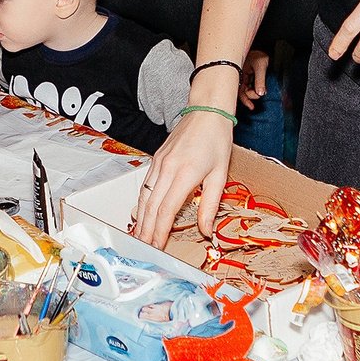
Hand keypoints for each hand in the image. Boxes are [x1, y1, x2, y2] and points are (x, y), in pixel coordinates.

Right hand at [132, 105, 232, 246]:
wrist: (207, 112)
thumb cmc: (216, 140)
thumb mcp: (220, 175)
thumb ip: (210, 205)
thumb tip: (206, 229)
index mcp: (184, 174)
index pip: (166, 210)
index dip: (160, 231)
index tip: (158, 246)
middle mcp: (167, 169)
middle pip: (151, 207)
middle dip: (146, 230)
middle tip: (143, 248)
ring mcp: (159, 163)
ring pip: (144, 197)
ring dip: (140, 219)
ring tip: (139, 236)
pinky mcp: (156, 159)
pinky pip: (145, 185)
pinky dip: (142, 202)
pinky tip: (142, 213)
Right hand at [239, 47, 269, 112]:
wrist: (261, 48)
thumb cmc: (259, 55)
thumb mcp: (260, 67)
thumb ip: (260, 81)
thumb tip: (260, 94)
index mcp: (239, 74)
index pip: (240, 91)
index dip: (245, 100)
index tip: (251, 106)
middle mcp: (239, 76)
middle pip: (243, 92)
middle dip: (250, 97)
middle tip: (257, 99)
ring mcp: (243, 77)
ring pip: (246, 90)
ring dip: (253, 92)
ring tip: (262, 90)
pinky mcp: (247, 76)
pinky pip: (249, 86)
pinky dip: (254, 89)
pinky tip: (259, 89)